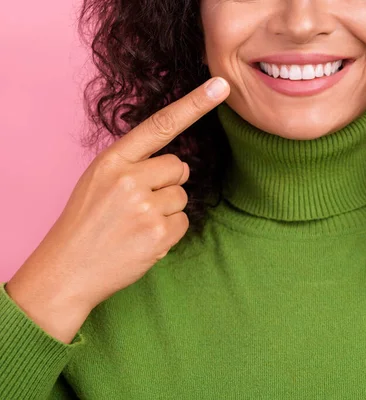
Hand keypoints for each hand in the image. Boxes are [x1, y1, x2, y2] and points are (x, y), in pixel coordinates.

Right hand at [6, 77, 229, 342]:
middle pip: (180, 167)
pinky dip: (170, 231)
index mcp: (112, 160)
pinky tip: (145, 239)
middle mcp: (129, 179)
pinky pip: (184, 222)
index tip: (220, 87)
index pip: (160, 125)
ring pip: (183, 196)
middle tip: (140, 203)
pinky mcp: (157, 234)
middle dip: (169, 183)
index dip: (193, 105)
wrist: (67, 269)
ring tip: (137, 224)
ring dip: (168, 210)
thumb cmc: (86, 222)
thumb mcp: (99, 181)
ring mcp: (144, 207)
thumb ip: (133, 164)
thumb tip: (178, 163)